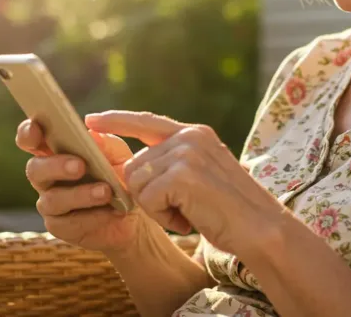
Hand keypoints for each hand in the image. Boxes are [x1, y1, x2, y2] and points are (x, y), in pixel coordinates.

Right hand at [17, 119, 151, 253]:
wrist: (135, 216)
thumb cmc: (120, 177)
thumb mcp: (119, 156)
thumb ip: (106, 144)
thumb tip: (92, 134)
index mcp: (55, 151)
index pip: (31, 139)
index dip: (27, 133)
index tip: (35, 128)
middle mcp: (46, 177)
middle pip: (34, 169)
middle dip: (55, 166)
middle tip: (79, 166)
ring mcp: (51, 203)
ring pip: (52, 199)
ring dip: (80, 194)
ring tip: (105, 191)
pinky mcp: (60, 227)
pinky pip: (68, 223)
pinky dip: (92, 216)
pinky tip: (111, 211)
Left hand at [84, 111, 284, 254]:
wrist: (260, 229)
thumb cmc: (229, 212)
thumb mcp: (200, 176)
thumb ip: (171, 163)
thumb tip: (128, 166)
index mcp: (195, 134)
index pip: (146, 121)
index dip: (116, 121)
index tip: (90, 121)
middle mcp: (190, 137)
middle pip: (134, 164)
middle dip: (148, 195)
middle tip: (181, 209)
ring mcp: (186, 154)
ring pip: (137, 183)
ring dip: (156, 208)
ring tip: (188, 213)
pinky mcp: (182, 175)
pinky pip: (147, 200)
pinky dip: (163, 217)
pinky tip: (189, 219)